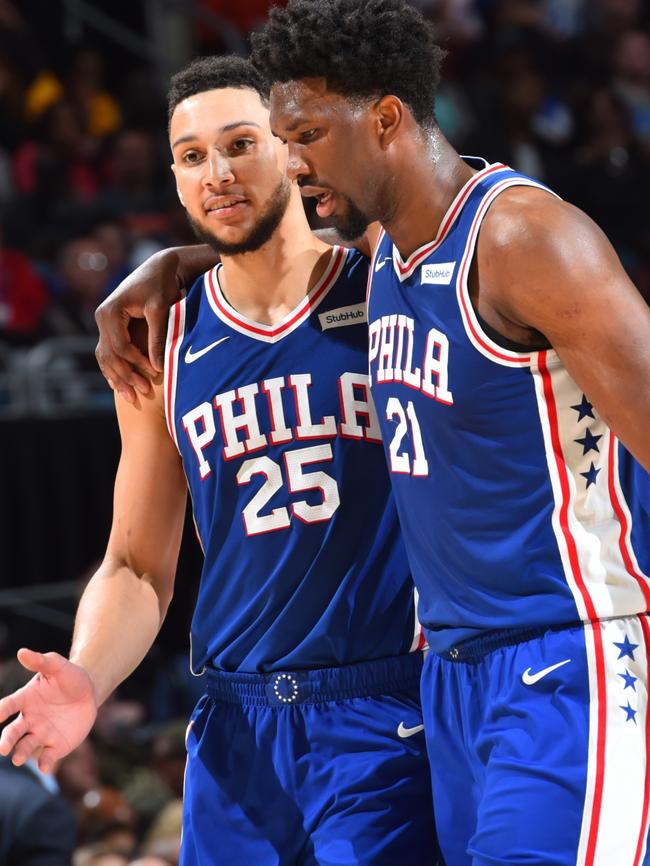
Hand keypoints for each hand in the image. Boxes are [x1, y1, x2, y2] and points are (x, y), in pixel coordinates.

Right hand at [0, 649, 97, 772]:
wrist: (89, 692)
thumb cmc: (69, 677)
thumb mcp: (58, 666)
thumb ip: (41, 661)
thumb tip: (22, 651)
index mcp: (25, 699)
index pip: (7, 706)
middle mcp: (29, 720)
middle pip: (13, 732)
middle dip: (6, 740)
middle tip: (3, 748)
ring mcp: (41, 734)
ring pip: (26, 747)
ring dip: (20, 753)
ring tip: (18, 758)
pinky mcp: (56, 746)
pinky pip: (48, 757)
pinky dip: (45, 763)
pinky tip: (45, 767)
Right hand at [95, 248, 184, 403]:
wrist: (158, 268)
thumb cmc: (161, 285)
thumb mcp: (160, 310)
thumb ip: (157, 338)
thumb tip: (158, 367)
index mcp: (111, 312)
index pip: (120, 347)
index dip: (137, 363)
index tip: (154, 374)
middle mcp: (102, 317)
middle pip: (110, 355)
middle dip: (126, 376)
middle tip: (142, 393)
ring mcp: (103, 322)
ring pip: (105, 357)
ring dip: (117, 377)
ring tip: (131, 397)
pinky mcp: (110, 326)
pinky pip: (107, 352)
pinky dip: (113, 369)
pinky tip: (120, 386)